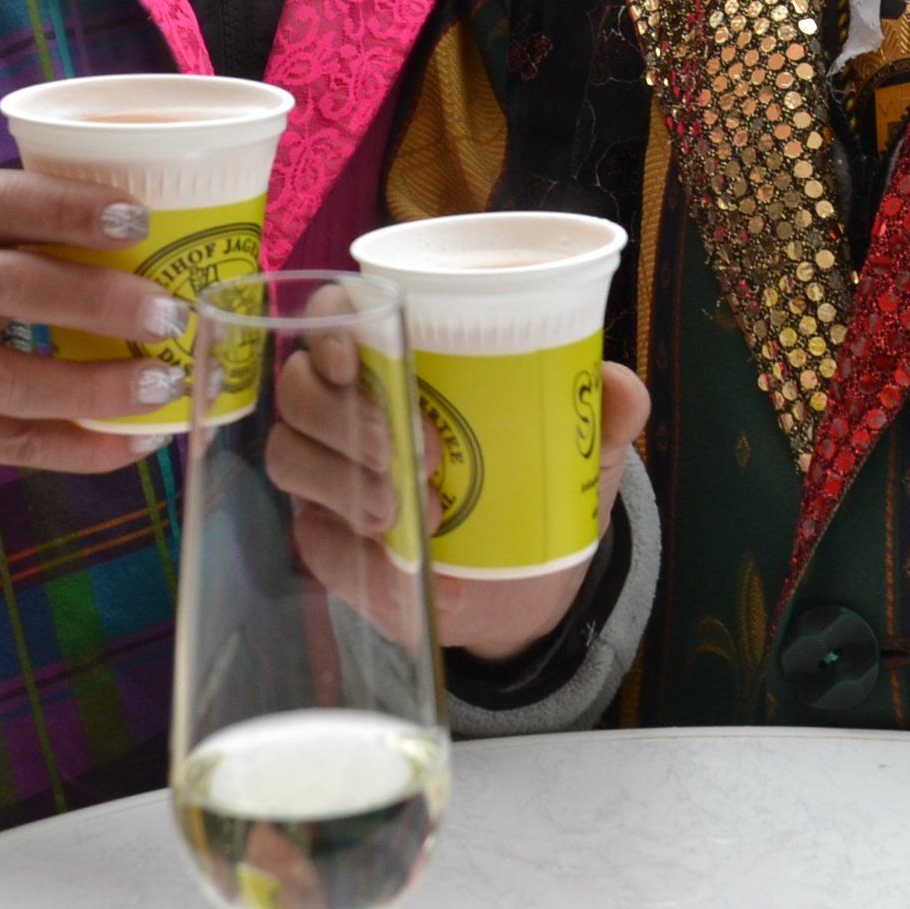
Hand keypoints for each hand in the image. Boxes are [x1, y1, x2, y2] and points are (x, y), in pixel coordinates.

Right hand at [0, 168, 188, 473]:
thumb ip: (49, 219)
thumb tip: (178, 229)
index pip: (4, 203)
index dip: (70, 210)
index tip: (137, 217)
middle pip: (9, 288)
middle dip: (95, 301)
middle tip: (168, 312)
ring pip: (9, 378)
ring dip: (93, 386)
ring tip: (162, 381)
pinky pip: (16, 444)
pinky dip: (85, 448)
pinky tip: (143, 438)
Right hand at [270, 337, 651, 660]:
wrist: (527, 589)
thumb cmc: (539, 489)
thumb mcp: (581, 449)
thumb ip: (604, 412)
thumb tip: (620, 385)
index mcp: (397, 364)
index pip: (333, 318)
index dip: (328, 323)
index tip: (356, 354)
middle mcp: (346, 413)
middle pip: (297, 386)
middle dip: (342, 412)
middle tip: (409, 449)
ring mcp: (328, 481)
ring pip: (289, 455)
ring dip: (339, 474)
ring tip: (408, 509)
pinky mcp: (327, 548)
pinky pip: (310, 538)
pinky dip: (346, 543)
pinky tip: (392, 552)